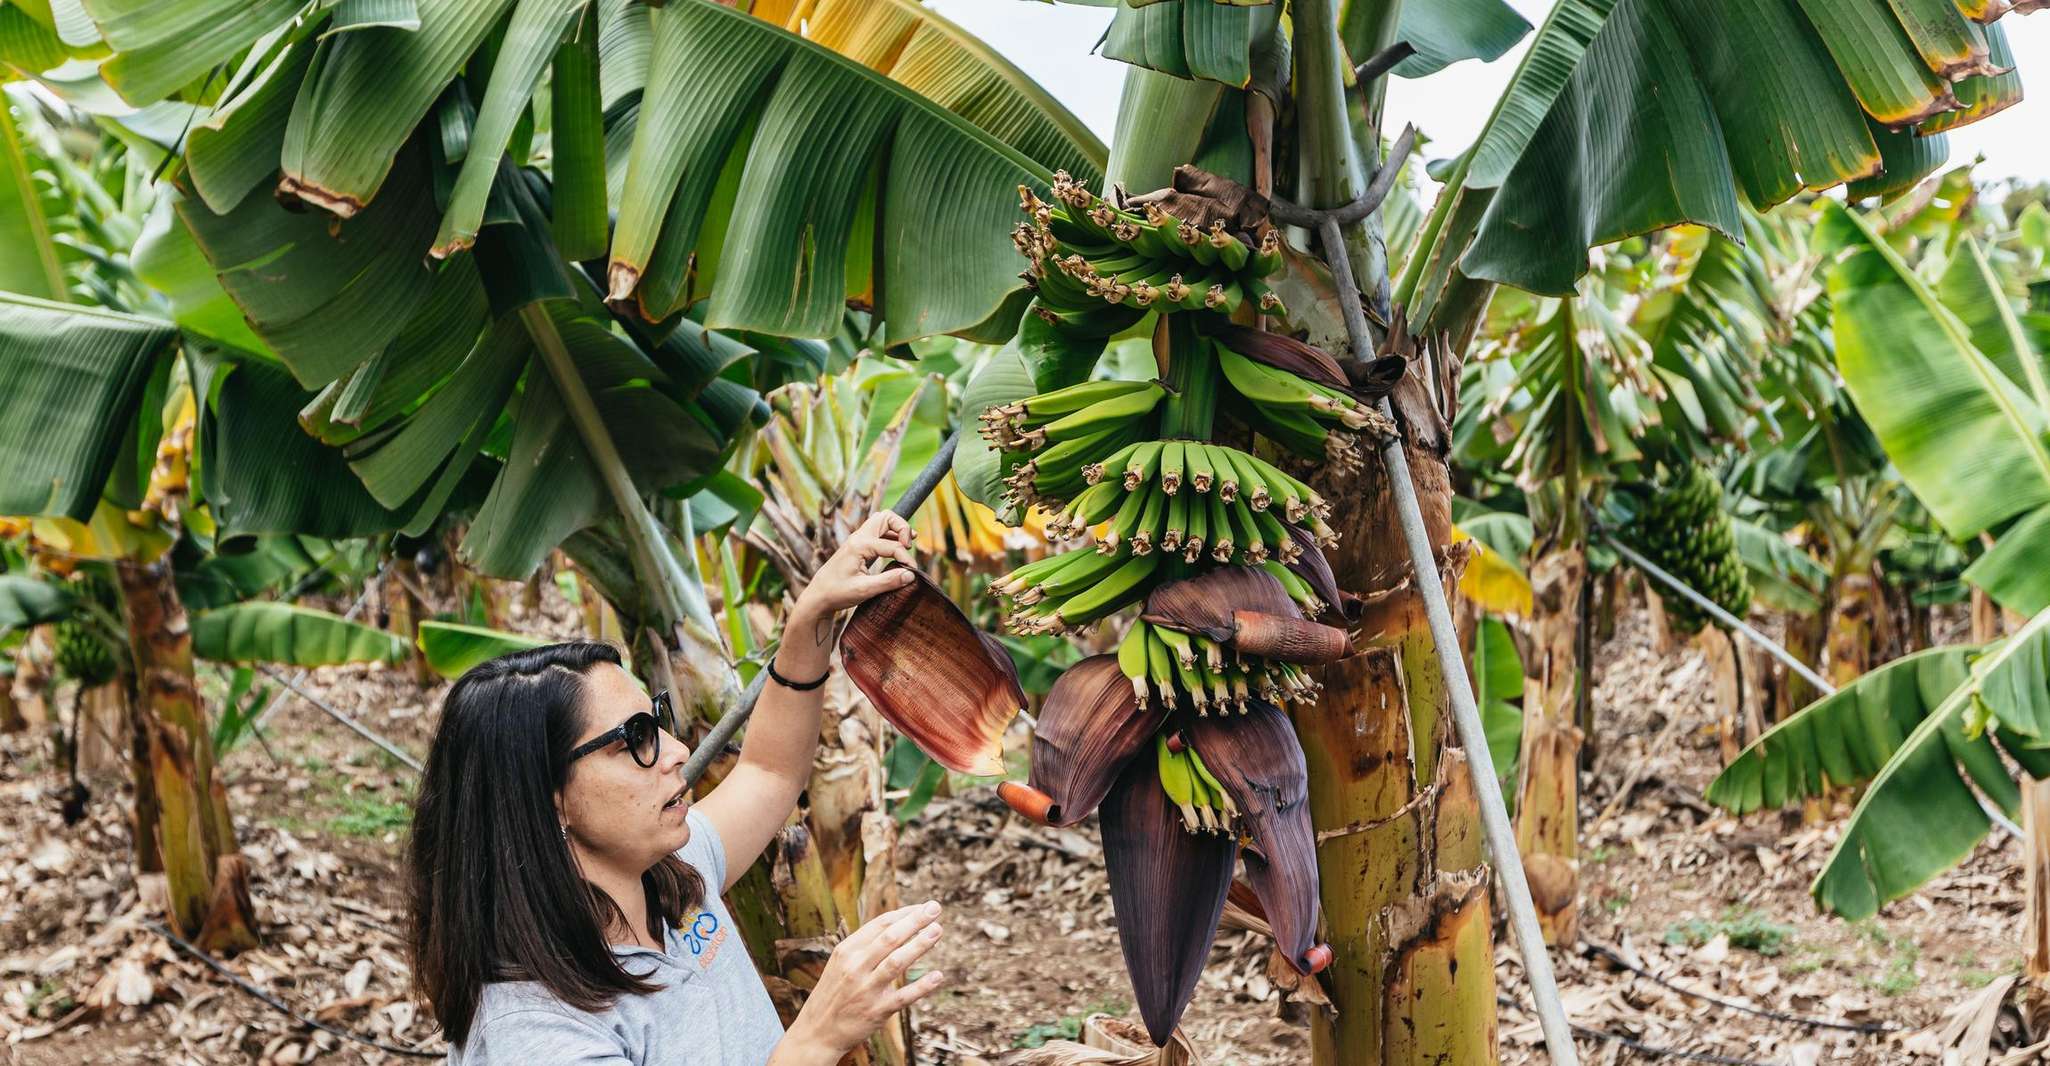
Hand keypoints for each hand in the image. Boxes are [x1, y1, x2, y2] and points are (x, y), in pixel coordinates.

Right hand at [784, 901, 947, 1057]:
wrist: (816, 1032)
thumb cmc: (835, 992)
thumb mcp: (841, 963)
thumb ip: (866, 945)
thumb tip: (899, 923)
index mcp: (847, 951)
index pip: (879, 925)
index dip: (904, 913)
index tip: (924, 907)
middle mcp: (855, 967)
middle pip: (889, 938)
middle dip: (914, 921)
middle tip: (935, 908)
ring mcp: (866, 989)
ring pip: (896, 962)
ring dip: (919, 945)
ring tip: (937, 930)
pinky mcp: (876, 1012)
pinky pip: (902, 996)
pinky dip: (921, 986)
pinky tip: (938, 975)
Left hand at [793, 510, 918, 622]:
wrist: (818, 595)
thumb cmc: (837, 593)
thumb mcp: (865, 590)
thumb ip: (889, 581)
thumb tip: (911, 575)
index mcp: (859, 546)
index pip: (893, 545)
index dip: (906, 558)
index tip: (912, 572)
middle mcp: (858, 537)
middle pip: (886, 517)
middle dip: (902, 527)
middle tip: (909, 546)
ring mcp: (858, 539)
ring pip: (882, 521)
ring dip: (897, 529)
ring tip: (907, 544)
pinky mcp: (858, 545)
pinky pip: (878, 532)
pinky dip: (891, 535)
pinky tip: (898, 546)